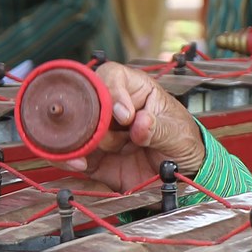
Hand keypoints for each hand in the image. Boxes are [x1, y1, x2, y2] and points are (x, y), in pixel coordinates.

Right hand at [62, 62, 206, 191]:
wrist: (183, 176)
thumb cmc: (182, 143)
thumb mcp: (178, 134)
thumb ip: (159, 128)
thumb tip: (140, 122)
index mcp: (136, 91)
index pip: (113, 76)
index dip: (111, 90)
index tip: (124, 115)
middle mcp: (114, 109)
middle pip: (87, 100)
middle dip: (92, 118)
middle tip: (104, 134)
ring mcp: (103, 133)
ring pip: (77, 128)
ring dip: (84, 140)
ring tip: (102, 151)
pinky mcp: (95, 157)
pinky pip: (73, 155)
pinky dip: (68, 158)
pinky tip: (78, 162)